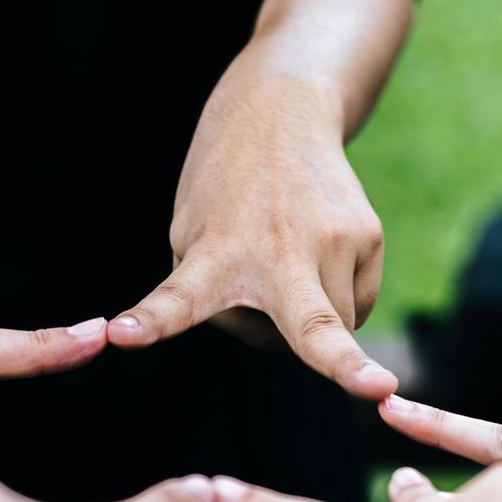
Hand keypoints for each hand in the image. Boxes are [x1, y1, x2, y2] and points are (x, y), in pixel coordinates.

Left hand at [108, 70, 396, 399]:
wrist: (281, 111)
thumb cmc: (225, 196)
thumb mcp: (192, 236)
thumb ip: (220, 301)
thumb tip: (293, 345)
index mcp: (213, 256)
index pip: (176, 299)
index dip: (150, 322)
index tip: (122, 336)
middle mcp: (277, 252)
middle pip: (313, 325)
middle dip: (345, 364)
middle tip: (379, 390)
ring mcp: (331, 241)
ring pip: (337, 332)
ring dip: (313, 323)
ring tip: (289, 264)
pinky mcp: (368, 235)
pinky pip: (357, 304)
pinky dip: (338, 297)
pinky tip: (318, 254)